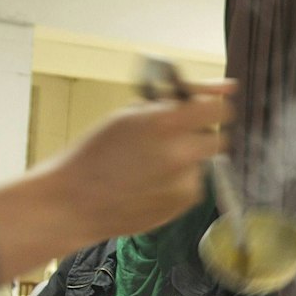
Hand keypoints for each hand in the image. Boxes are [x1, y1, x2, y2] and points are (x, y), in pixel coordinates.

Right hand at [0, 80, 234, 285]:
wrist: (74, 201)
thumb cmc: (95, 152)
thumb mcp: (128, 115)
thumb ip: (171, 103)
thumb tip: (211, 91)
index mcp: (167, 123)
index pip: (220, 109)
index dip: (216, 106)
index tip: (211, 106)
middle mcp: (182, 152)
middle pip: (218, 138)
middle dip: (202, 134)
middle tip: (178, 136)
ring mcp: (186, 181)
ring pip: (203, 162)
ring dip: (187, 159)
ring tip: (150, 165)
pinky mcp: (184, 204)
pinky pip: (192, 184)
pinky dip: (178, 181)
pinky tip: (149, 184)